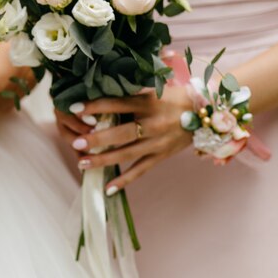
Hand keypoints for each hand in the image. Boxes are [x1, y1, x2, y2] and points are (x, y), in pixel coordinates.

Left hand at [54, 85, 193, 193]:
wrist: (204, 111)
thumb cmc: (171, 96)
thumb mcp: (151, 89)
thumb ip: (127, 93)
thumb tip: (96, 91)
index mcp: (147, 102)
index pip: (116, 104)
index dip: (95, 106)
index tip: (74, 109)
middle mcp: (152, 123)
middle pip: (122, 133)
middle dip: (98, 139)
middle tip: (77, 143)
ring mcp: (157, 142)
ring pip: (127, 154)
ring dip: (104, 160)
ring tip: (82, 163)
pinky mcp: (161, 156)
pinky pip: (141, 170)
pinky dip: (124, 180)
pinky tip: (108, 189)